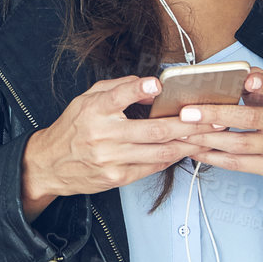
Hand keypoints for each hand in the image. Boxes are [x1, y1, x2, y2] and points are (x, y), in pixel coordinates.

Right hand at [21, 75, 202, 217]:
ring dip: (188, 144)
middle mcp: (103, 135)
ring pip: (160, 151)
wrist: (50, 164)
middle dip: (188, 125)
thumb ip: (118, 88)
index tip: (158, 83)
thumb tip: (150, 86)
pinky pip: (153, 166)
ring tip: (209, 136)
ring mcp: (112, 159)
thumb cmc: (73, 128)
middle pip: (153, 130)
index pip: (118, 96)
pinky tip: (186, 150)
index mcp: (94, 111)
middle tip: (211, 118)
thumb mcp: (87, 98)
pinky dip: (172, 157)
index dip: (138, 89)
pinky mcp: (118, 177)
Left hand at [174, 70, 262, 210]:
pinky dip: (213, 158)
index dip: (262, 84)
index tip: (246, 80)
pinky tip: (196, 151)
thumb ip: (258, 81)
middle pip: (249, 118)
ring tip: (183, 134)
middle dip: (215, 114)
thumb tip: (232, 72)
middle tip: (187, 113)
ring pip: (240, 144)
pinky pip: (238, 164)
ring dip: (207, 139)